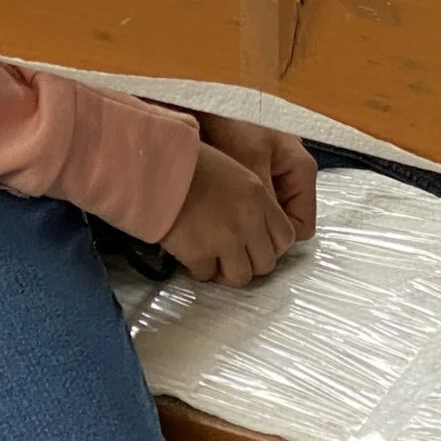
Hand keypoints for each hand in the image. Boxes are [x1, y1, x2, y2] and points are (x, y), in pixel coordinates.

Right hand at [161, 143, 297, 285]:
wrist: (155, 165)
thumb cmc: (189, 162)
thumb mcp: (232, 171)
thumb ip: (249, 201)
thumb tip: (254, 231)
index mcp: (258, 196)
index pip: (285, 237)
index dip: (270, 246)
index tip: (255, 246)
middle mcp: (248, 220)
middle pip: (266, 263)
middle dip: (249, 263)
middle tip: (231, 256)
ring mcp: (225, 239)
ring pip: (241, 277)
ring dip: (226, 271)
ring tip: (211, 259)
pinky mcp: (199, 253)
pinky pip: (206, 276)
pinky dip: (198, 269)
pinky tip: (189, 253)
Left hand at [200, 114, 317, 239]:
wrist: (208, 103)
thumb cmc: (233, 127)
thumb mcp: (250, 166)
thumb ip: (266, 202)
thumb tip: (271, 239)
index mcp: (303, 169)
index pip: (303, 225)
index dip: (279, 238)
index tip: (251, 240)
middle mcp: (295, 172)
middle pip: (289, 220)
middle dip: (266, 229)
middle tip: (237, 230)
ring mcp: (279, 172)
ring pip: (274, 213)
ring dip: (255, 218)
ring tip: (228, 218)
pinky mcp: (261, 171)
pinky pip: (261, 201)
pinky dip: (247, 206)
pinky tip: (225, 206)